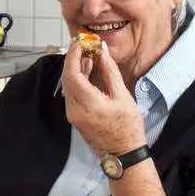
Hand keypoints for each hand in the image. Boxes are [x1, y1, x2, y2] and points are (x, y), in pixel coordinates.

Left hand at [62, 40, 144, 154]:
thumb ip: (109, 71)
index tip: (78, 41)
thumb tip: (102, 51)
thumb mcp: (122, 96)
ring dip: (75, 68)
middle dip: (72, 58)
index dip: (73, 55)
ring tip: (87, 53)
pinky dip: (77, 79)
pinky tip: (87, 69)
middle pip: (66, 78)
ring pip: (67, 85)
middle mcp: (75, 109)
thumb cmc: (127, 127)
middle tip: (82, 44)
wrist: (123, 154)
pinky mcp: (74, 116)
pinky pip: (71, 93)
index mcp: (88, 104)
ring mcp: (72, 114)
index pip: (72, 74)